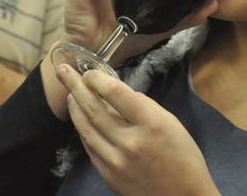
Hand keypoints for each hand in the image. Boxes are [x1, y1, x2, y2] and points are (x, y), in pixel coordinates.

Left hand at [57, 65, 219, 195]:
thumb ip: (143, 106)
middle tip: (63, 71)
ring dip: (74, 108)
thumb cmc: (182, 155)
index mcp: (150, 123)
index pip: (115, 93)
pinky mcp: (108, 175)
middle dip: (75, 86)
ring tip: (69, 93)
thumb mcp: (170, 122)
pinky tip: (80, 119)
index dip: (98, 79)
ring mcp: (116, 161)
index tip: (90, 71)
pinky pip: (89, 147)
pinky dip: (83, 129)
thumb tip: (118, 94)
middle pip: (94, 108)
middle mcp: (130, 141)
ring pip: (86, 128)